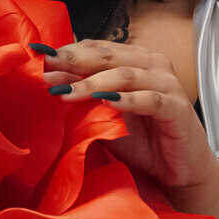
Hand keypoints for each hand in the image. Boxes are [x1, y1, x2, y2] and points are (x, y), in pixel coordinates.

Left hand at [37, 40, 217, 195]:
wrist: (178, 169)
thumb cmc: (143, 140)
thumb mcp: (105, 116)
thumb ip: (85, 96)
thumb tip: (51, 80)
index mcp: (135, 60)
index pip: (97, 48)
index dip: (68, 52)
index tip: (39, 58)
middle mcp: (153, 65)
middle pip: (109, 56)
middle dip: (74, 61)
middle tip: (48, 68)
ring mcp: (168, 85)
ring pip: (126, 75)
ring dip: (93, 83)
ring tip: (67, 93)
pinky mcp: (178, 108)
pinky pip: (150, 100)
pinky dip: (128, 100)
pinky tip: (108, 103)